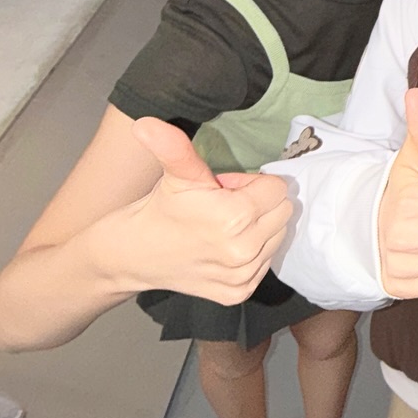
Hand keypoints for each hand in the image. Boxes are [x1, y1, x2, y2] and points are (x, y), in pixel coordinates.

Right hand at [126, 118, 292, 302]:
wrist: (135, 255)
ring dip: (257, 229)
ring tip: (222, 228)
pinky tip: (223, 248)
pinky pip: (265, 263)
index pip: (277, 188)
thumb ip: (174, 147)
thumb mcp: (176, 174)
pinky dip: (251, 254)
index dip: (252, 184)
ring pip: (276, 237)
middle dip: (258, 204)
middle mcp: (244, 250)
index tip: (225, 190)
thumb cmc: (161, 209)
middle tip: (224, 207)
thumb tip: (145, 124)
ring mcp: (243, 275)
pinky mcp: (239, 293)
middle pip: (282, 212)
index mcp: (236, 216)